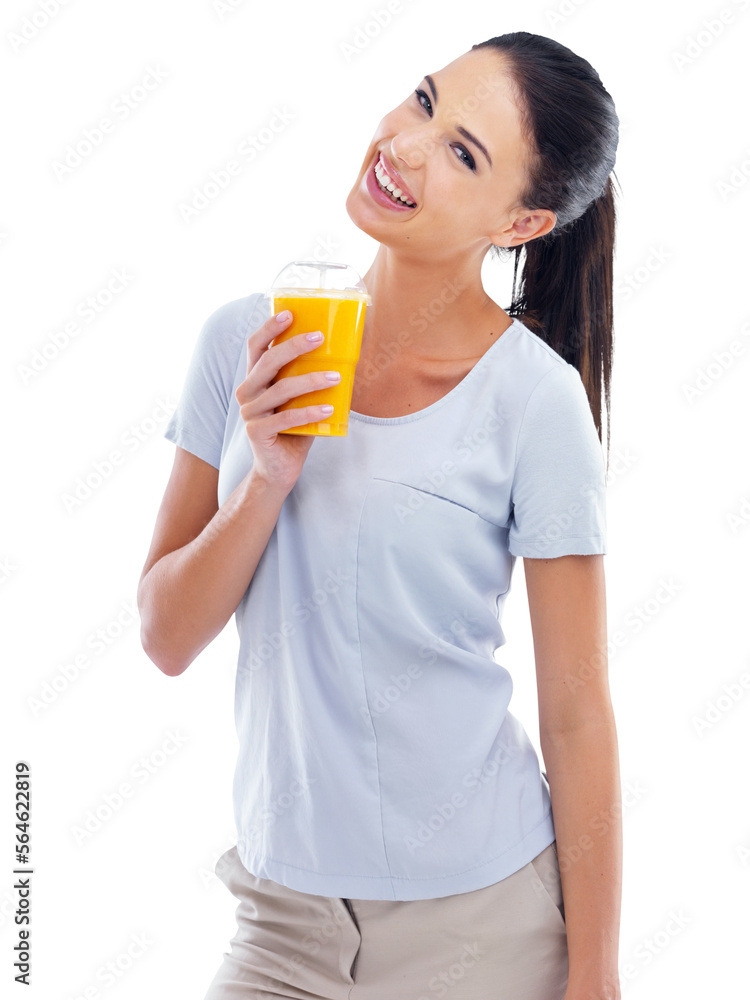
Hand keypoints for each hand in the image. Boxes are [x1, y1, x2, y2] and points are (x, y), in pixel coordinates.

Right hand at [234, 309, 339, 492]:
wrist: (279, 469)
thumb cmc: (293, 430)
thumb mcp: (299, 401)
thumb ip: (308, 380)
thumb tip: (342, 359)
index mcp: (255, 379)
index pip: (256, 347)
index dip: (269, 328)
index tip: (289, 313)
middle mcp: (247, 392)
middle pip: (269, 362)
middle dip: (294, 346)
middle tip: (319, 338)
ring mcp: (250, 413)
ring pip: (281, 389)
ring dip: (311, 381)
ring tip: (335, 377)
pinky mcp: (258, 432)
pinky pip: (286, 418)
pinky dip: (309, 412)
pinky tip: (329, 408)